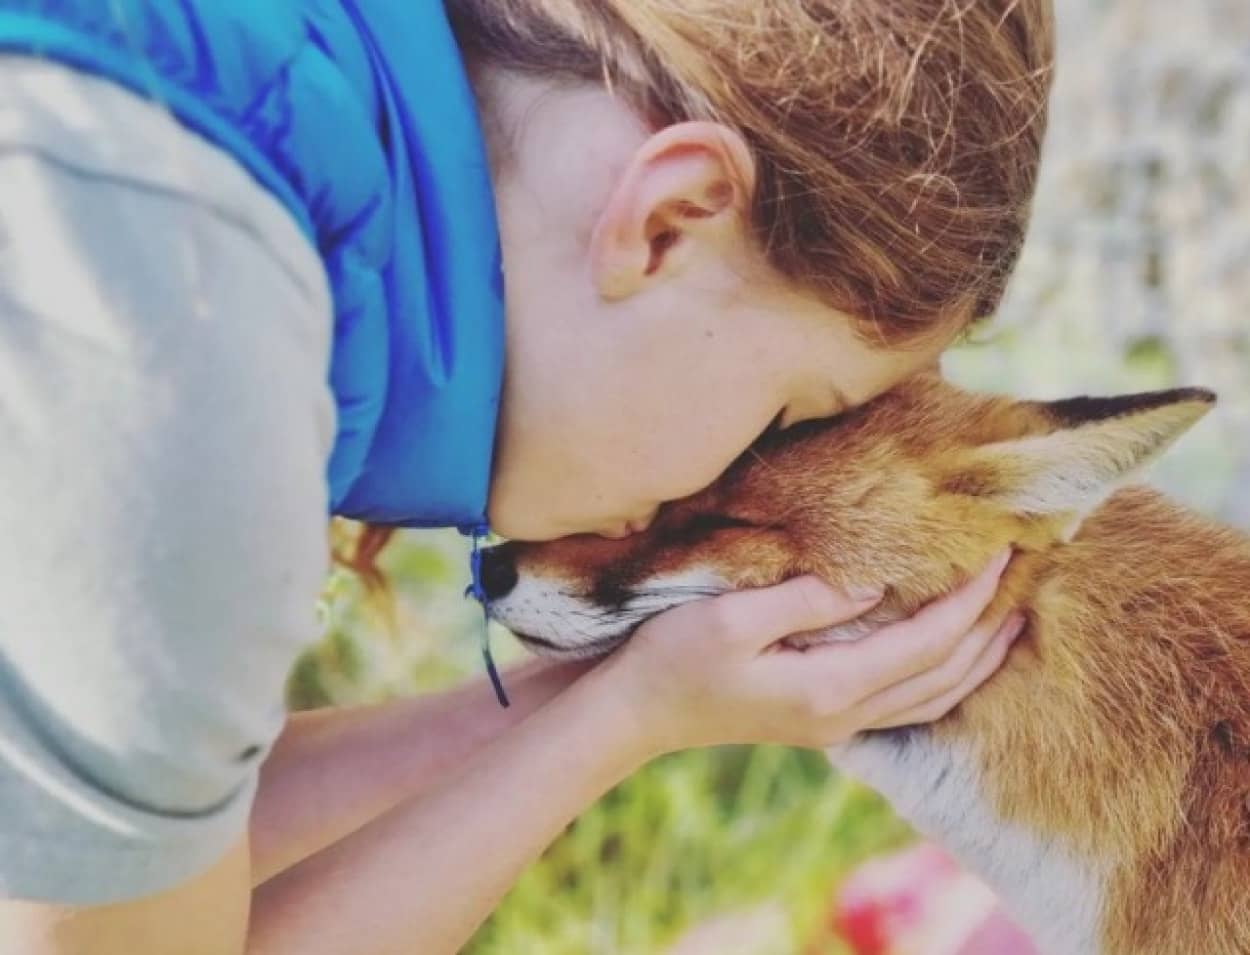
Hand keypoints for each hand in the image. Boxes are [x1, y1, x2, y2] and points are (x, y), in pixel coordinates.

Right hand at [599, 551, 1020, 755]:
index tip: (1001, 554)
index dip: (971, 601)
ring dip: (976, 662)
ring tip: (1008, 623)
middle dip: (989, 631)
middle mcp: (843, 714)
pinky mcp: (818, 721)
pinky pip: (906, 706)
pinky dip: (943, 680)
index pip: (927, 643)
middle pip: (944, 679)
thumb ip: (807, 599)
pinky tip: (947, 659)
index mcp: (829, 687)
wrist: (634, 713)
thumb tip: (871, 584)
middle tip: (1022, 580)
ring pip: (932, 701)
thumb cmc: (673, 658)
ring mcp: (833, 724)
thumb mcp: (732, 618)